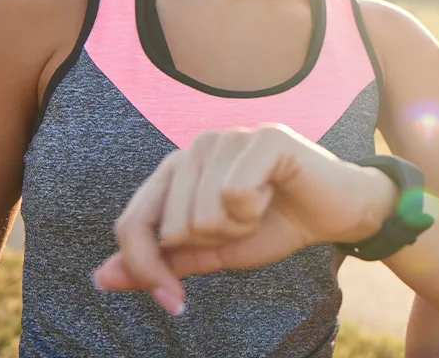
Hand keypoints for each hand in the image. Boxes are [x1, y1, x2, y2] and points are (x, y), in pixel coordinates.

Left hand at [91, 124, 396, 313]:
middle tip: (245, 225)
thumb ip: (162, 261)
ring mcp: (230, 136)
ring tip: (261, 208)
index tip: (174, 302)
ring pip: (202, 213)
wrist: (338, 212)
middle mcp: (197, 145)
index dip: (147, 269)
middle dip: (211, 244)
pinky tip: (275, 194)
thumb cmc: (277, 225)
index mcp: (178, 168)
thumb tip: (100, 277)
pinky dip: (256, 211)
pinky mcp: (264, 137)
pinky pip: (235, 195)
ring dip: (237, 227)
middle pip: (171, 225)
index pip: (133, 222)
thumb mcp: (214, 252)